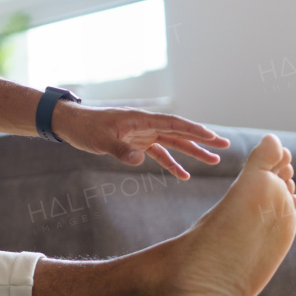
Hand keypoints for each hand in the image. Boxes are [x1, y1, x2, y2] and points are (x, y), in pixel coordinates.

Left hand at [50, 102, 228, 179]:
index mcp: (141, 119)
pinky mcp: (136, 143)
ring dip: (191, 152)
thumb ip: (120, 150)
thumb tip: (140, 160)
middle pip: (179, 132)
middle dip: (202, 140)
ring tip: (213, 162)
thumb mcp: (101, 140)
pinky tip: (182, 176)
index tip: (213, 137)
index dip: (194, 130)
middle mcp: (146, 125)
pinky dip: (171, 163)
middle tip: (224, 147)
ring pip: (173, 143)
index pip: (174, 124)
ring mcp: (142, 134)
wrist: (71, 124)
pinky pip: (159, 153)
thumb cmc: (85, 128)